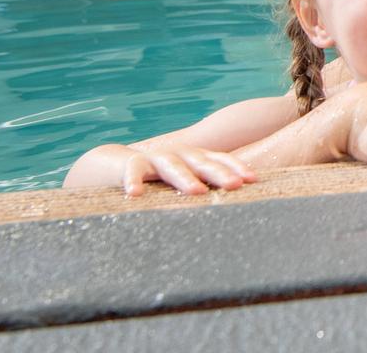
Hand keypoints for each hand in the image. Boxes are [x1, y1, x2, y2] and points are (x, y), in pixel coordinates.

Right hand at [122, 144, 256, 196]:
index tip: (253, 180)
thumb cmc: (157, 179)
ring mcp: (156, 158)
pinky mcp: (130, 163)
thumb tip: (236, 212)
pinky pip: (133, 170)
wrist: (114, 164)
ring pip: (173, 166)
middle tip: (235, 185)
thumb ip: (203, 189)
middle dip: (220, 174)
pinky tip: (135, 194)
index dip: (236, 168)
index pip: (220, 160)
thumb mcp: (183, 181)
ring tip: (197, 192)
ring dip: (185, 178)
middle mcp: (180, 154)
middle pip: (203, 163)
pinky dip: (133, 181)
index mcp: (196, 159)